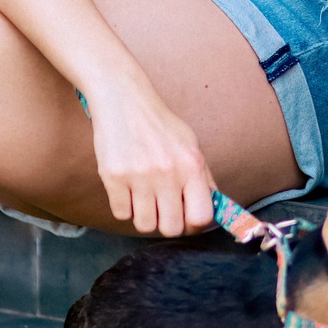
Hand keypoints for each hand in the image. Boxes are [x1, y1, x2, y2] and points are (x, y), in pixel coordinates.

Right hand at [84, 78, 212, 236]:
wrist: (123, 99)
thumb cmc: (159, 125)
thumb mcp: (190, 145)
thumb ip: (203, 178)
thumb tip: (214, 209)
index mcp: (192, 165)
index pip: (202, 217)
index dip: (194, 223)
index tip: (186, 217)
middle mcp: (168, 172)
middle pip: (171, 228)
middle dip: (167, 223)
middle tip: (162, 209)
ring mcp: (139, 176)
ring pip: (144, 225)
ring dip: (144, 216)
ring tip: (143, 198)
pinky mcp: (113, 177)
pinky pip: (121, 214)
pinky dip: (124, 206)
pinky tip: (127, 189)